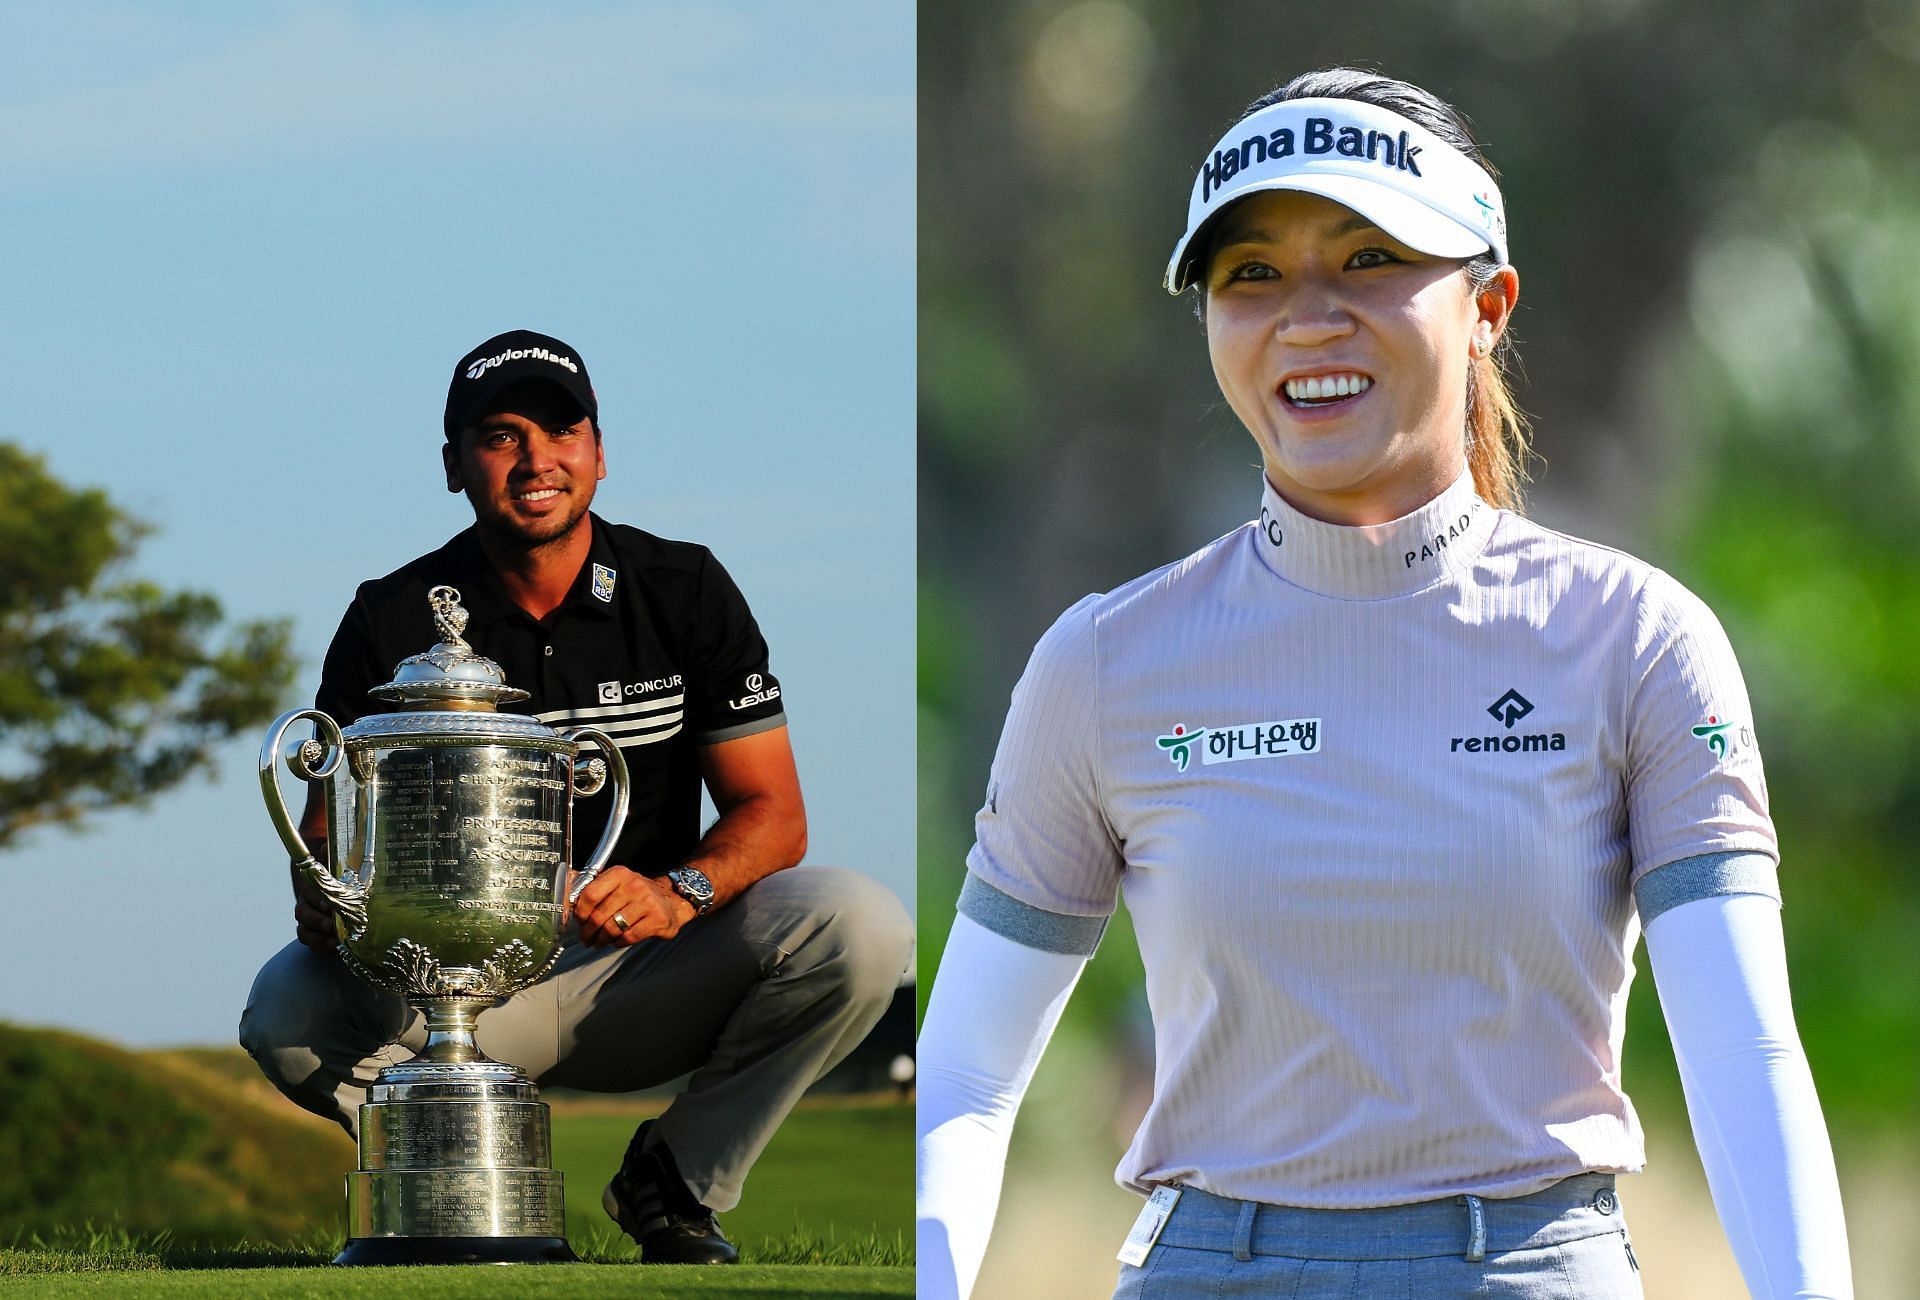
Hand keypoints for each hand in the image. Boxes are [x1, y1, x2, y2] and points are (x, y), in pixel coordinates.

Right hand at [290, 860, 339, 956]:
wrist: (345, 898)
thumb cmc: (346, 881)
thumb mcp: (345, 871)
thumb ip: (335, 859)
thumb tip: (326, 845)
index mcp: (313, 885)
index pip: (309, 890)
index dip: (317, 898)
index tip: (329, 904)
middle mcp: (306, 901)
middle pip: (303, 911)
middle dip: (318, 919)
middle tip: (332, 924)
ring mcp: (307, 918)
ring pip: (303, 926)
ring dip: (318, 934)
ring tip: (334, 940)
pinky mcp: (311, 933)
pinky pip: (307, 940)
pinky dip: (318, 945)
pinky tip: (331, 948)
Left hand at [571, 865, 696, 947]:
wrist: (673, 900)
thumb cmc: (638, 894)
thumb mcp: (617, 882)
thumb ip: (592, 884)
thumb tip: (565, 879)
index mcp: (620, 874)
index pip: (590, 894)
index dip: (580, 912)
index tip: (579, 921)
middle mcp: (634, 885)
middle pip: (599, 915)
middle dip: (588, 932)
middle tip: (586, 938)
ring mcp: (647, 903)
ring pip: (612, 929)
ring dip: (601, 940)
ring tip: (599, 942)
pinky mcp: (657, 920)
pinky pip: (628, 937)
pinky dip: (619, 942)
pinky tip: (617, 940)